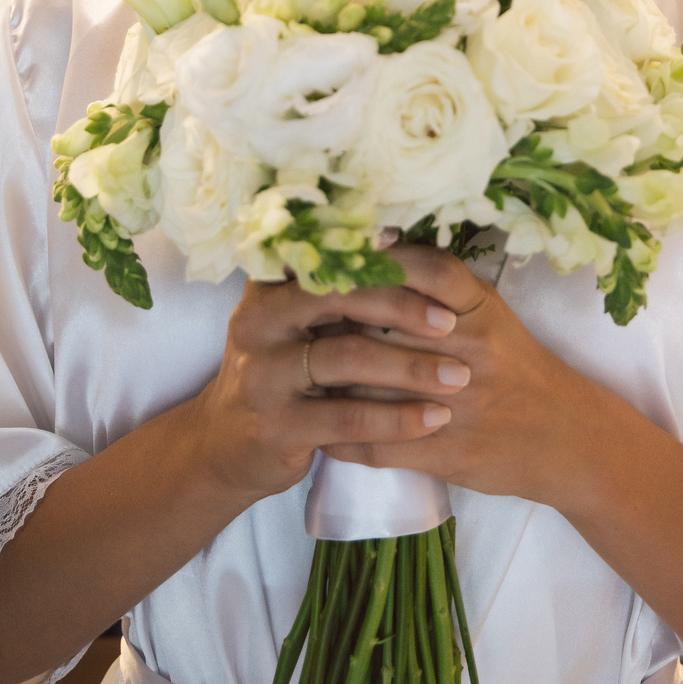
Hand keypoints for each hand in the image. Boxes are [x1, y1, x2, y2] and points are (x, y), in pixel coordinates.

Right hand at [189, 269, 470, 507]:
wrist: (225, 446)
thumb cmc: (280, 369)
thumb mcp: (290, 321)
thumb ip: (329, 285)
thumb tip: (395, 237)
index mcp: (267, 285)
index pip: (326, 255)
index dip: (378, 256)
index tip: (427, 262)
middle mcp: (257, 320)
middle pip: (337, 296)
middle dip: (403, 307)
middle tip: (452, 324)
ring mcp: (263, 373)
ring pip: (348, 358)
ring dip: (411, 367)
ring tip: (457, 377)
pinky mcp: (276, 424)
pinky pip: (348, 416)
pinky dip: (398, 417)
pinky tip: (434, 418)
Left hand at [322, 245, 629, 509]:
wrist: (564, 438)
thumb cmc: (518, 366)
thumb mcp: (489, 312)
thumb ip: (439, 284)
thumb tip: (375, 248)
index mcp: (480, 310)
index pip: (425, 269)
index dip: (375, 262)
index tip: (334, 255)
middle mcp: (468, 349)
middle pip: (384, 324)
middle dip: (333, 318)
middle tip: (290, 312)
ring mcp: (455, 403)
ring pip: (370, 385)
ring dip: (326, 379)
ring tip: (292, 369)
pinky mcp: (445, 452)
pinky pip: (377, 444)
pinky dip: (339, 437)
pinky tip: (313, 428)